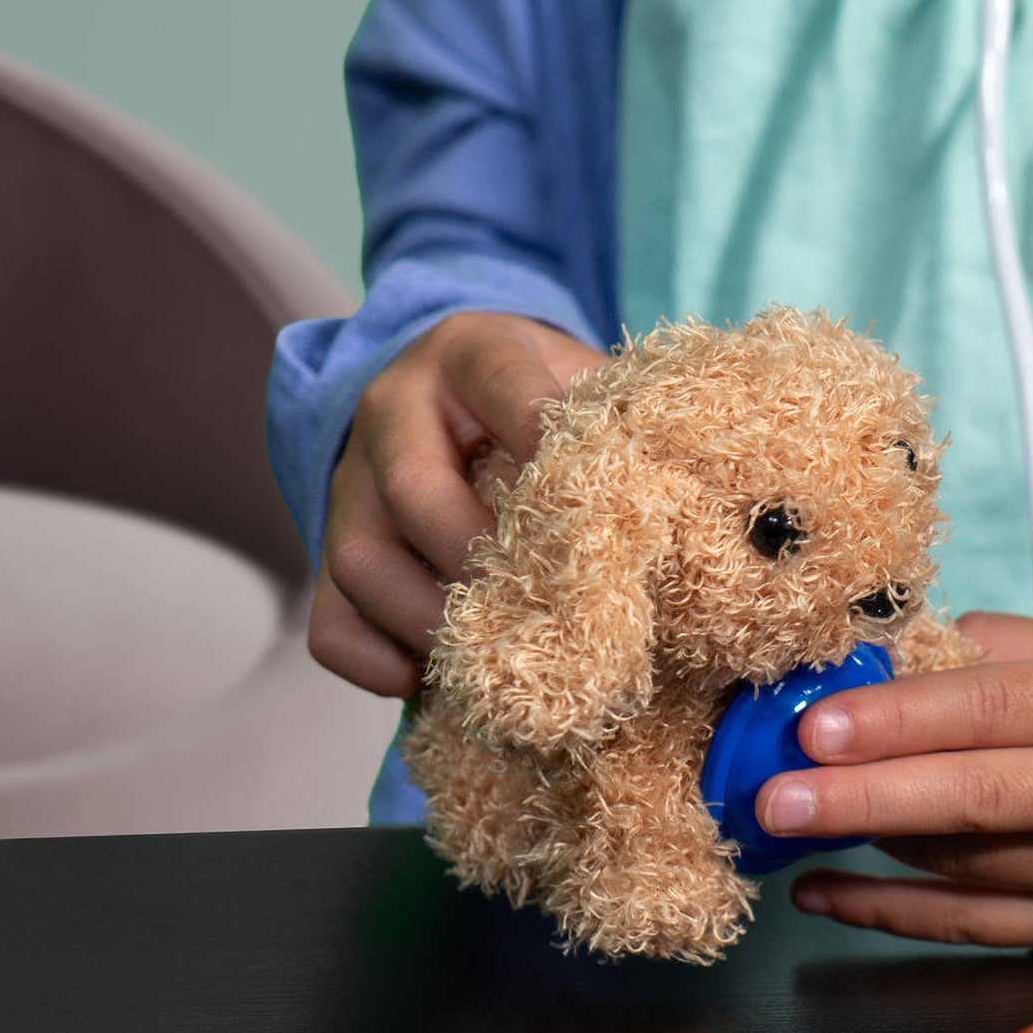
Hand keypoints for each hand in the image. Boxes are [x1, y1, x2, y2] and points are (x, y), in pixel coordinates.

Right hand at [307, 311, 604, 696]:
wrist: (453, 389)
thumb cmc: (542, 396)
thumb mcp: (582, 378)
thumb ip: (623, 419)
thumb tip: (704, 494)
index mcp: (471, 352)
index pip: (502, 385)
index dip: (545, 440)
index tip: (590, 503)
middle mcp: (394, 407)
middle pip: (412, 487)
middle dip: (476, 558)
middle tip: (537, 607)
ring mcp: (350, 480)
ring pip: (359, 559)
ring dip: (426, 621)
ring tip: (487, 657)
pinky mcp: (330, 546)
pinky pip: (328, 618)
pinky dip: (374, 661)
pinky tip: (426, 680)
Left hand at [762, 614, 1032, 946]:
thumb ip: (978, 652)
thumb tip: (864, 666)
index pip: (995, 710)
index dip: (899, 720)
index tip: (816, 727)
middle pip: (977, 799)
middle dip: (864, 798)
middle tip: (776, 796)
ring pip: (963, 862)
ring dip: (865, 841)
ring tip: (789, 815)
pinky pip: (968, 926)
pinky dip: (885, 910)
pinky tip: (820, 889)